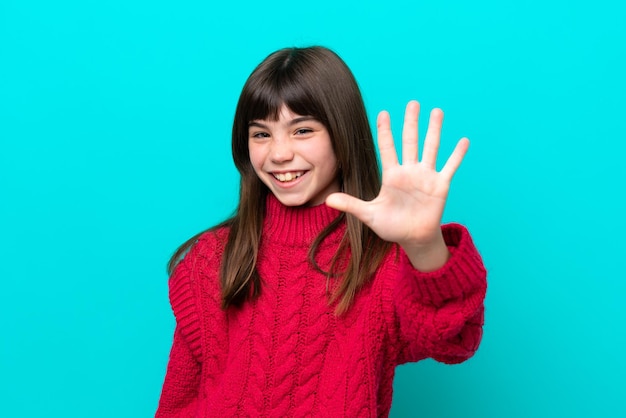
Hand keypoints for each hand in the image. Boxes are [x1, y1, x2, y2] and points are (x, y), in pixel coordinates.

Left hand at [325, 101, 468, 269]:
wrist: (413, 238)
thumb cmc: (391, 226)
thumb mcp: (369, 215)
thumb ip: (351, 204)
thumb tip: (328, 199)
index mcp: (392, 175)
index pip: (387, 148)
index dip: (385, 131)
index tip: (383, 113)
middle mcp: (410, 171)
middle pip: (410, 141)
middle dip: (411, 122)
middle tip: (412, 103)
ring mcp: (426, 177)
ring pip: (431, 148)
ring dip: (434, 130)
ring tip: (437, 111)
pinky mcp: (441, 185)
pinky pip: (450, 167)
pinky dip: (457, 155)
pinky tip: (464, 140)